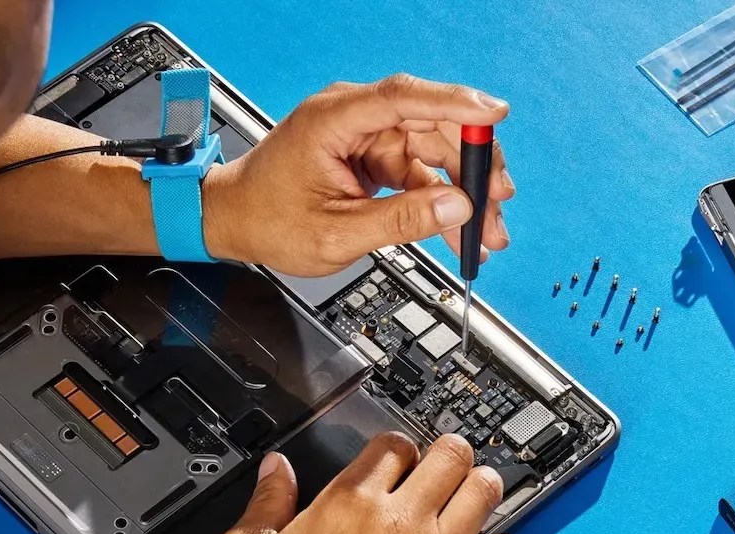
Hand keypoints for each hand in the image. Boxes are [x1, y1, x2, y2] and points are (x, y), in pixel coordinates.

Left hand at [200, 74, 516, 276]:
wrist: (234, 222)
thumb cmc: (267, 219)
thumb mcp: (336, 235)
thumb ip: (400, 221)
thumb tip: (457, 208)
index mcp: (333, 120)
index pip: (403, 98)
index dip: (455, 103)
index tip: (495, 114)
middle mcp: (353, 118)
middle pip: (431, 125)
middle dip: (473, 165)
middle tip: (499, 202)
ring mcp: (365, 136)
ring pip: (434, 151)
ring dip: (465, 188)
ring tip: (487, 230)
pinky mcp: (373, 156)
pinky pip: (420, 171)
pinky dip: (443, 199)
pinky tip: (461, 227)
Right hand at [213, 433, 520, 533]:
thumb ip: (264, 501)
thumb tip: (277, 469)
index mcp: (348, 502)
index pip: (395, 444)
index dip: (400, 449)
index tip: (401, 463)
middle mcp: (398, 522)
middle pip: (450, 455)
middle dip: (450, 455)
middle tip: (446, 470)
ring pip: (484, 492)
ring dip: (481, 489)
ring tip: (471, 500)